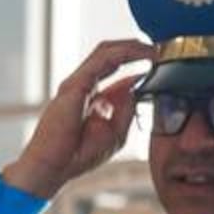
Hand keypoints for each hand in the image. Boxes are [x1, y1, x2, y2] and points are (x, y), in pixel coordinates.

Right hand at [1, 37, 152, 200]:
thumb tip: (137, 86)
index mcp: (90, 96)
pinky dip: (125, 53)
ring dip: (133, 46)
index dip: (137, 60)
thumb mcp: (115, 131)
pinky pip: (104, 59)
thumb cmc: (76, 156)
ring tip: (154, 49)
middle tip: (159, 49)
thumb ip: (126, 108)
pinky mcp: (75, 85)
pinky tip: (143, 54)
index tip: (159, 61)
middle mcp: (82, 86)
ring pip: (107, 50)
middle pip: (110, 53)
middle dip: (135, 47)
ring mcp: (76, 83)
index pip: (114, 68)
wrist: (53, 167)